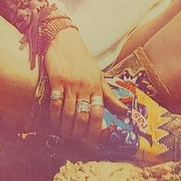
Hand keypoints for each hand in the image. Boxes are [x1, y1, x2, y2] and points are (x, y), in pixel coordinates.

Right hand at [43, 27, 126, 143]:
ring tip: (65, 135)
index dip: (95, 130)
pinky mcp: (57, 80)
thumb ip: (109, 96)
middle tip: (75, 140)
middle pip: (83, 116)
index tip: (91, 140)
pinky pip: (56, 103)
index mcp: (97, 86)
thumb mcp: (99, 76)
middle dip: (79, 132)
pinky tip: (55, 123)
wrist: (65, 41)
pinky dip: (55, 116)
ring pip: (69, 112)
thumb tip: (124, 112)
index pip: (99, 113)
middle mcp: (85, 86)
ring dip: (66, 127)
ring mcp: (71, 83)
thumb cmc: (83, 60)